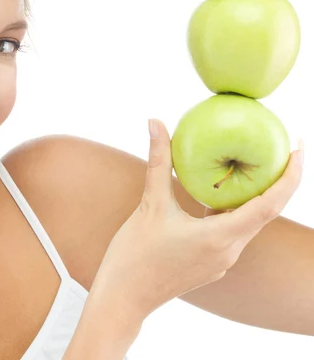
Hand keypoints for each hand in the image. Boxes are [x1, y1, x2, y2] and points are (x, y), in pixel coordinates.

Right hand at [89, 119, 303, 320]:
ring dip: (254, 196)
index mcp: (220, 238)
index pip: (270, 204)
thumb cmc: (134, 254)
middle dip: (278, 181)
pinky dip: (232, 210)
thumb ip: (158, 161)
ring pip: (248, 222)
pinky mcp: (211, 264)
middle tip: (280, 148)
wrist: (124, 297)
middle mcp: (229, 251)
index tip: (298, 148)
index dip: (290, 176)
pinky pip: (232, 232)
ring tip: (251, 166)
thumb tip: (155, 122)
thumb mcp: (149, 203)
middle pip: (266, 212)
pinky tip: (217, 196)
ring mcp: (222, 261)